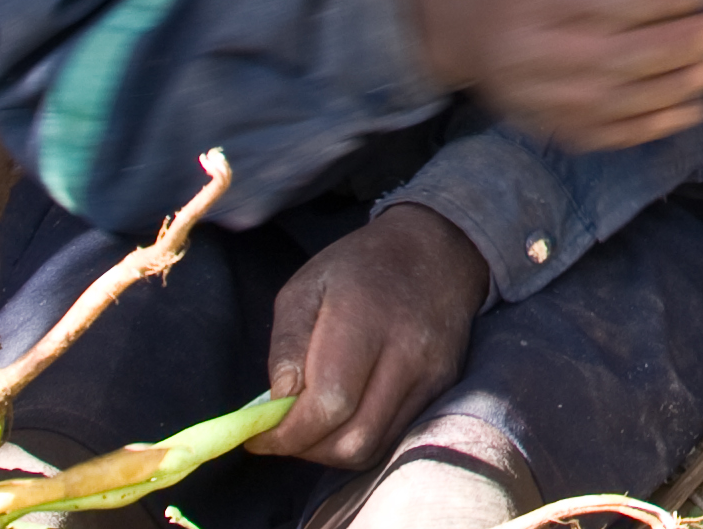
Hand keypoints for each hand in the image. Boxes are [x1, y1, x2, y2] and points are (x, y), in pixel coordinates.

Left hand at [251, 205, 486, 468]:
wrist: (438, 250)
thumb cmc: (360, 266)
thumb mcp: (306, 286)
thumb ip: (287, 345)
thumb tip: (279, 403)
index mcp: (364, 319)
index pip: (328, 403)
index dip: (288, 434)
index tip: (259, 436)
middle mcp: (406, 352)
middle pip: (353, 439)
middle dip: (307, 449)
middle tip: (284, 434)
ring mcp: (431, 374)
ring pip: (373, 448)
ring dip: (332, 452)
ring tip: (313, 426)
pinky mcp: (443, 388)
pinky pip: (393, 438)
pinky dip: (360, 442)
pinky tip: (344, 419)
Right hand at [412, 0, 702, 149]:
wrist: (449, 18)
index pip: (625, 2)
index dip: (680, 0)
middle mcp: (539, 50)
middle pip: (629, 56)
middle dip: (693, 46)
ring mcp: (538, 96)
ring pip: (621, 101)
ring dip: (683, 88)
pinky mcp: (541, 124)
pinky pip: (602, 135)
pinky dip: (651, 127)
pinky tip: (691, 110)